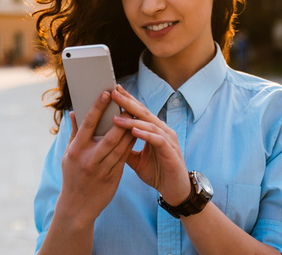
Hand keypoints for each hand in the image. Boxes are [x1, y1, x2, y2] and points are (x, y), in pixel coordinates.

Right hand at [58, 91, 135, 224]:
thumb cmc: (72, 176)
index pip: (88, 124)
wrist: (77, 207)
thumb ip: (74, 133)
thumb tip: (73, 112)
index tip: (107, 93)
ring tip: (136, 115)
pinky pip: (125, 157)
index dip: (98, 107)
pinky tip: (137, 133)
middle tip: (128, 102)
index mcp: (76, 150)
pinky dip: (131, 144)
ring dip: (130, 130)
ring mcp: (102, 169)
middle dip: (121, 118)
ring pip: (121, 146)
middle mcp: (89, 159)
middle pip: (110, 135)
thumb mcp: (68, 155)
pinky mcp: (113, 178)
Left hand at [111, 85, 191, 205]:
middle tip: (113, 92)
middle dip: (128, 102)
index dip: (127, 100)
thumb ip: (125, 149)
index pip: (139, 111)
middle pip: (144, 112)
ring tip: (117, 116)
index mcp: (154, 130)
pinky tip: (134, 131)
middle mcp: (163, 131)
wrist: (175, 191)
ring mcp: (169, 140)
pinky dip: (146, 135)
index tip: (113, 90)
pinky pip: (158, 140)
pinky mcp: (172, 152)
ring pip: (149, 125)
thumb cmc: (157, 173)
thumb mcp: (136, 160)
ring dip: (133, 120)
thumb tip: (107, 141)